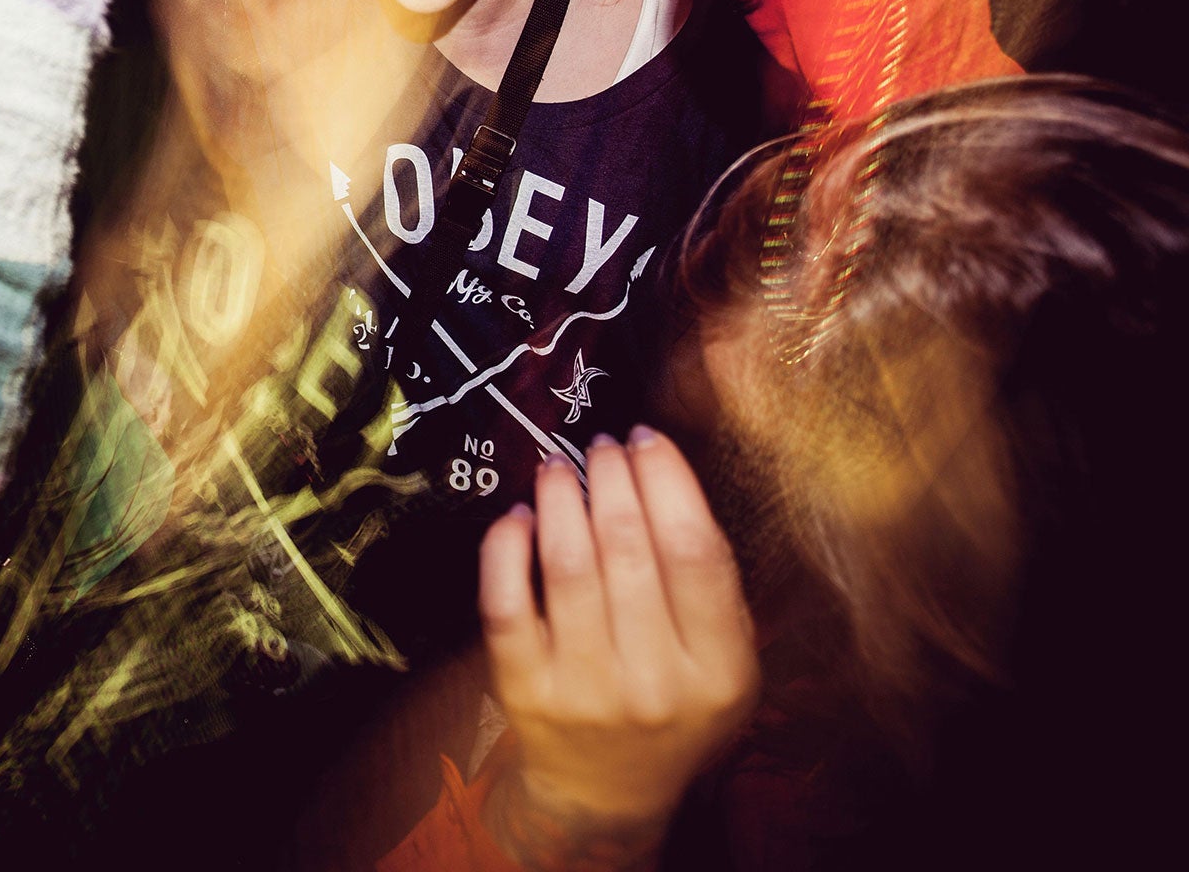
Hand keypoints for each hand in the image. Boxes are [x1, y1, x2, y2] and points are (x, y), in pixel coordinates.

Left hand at [477, 429, 759, 866]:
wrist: (607, 791)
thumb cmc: (673, 704)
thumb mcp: (725, 660)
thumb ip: (712, 582)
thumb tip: (665, 476)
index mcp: (718, 671)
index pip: (696, 553)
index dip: (669, 482)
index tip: (649, 440)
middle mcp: (654, 683)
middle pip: (629, 550)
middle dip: (613, 478)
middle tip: (603, 446)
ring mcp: (585, 689)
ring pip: (567, 567)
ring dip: (562, 499)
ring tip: (560, 467)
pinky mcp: (524, 690)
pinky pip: (506, 601)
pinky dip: (507, 548)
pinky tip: (519, 516)